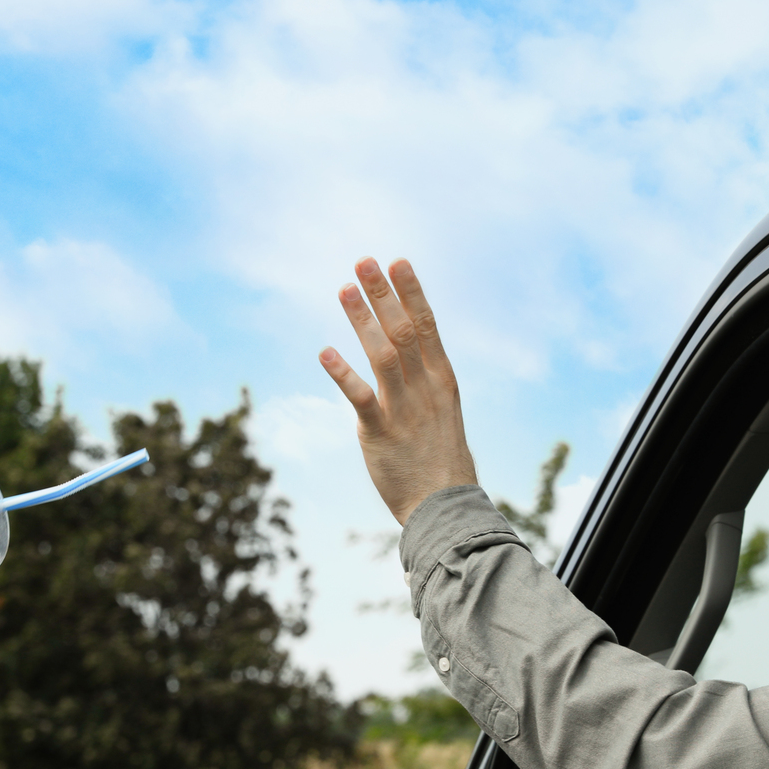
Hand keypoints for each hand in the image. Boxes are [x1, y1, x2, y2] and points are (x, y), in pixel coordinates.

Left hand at [320, 257, 478, 524]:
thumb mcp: (443, 412)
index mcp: (442, 380)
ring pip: (383, 354)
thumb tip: (411, 353)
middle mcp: (425, 389)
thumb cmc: (441, 460)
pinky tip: (324, 352)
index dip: (411, 292)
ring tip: (343, 289)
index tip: (397, 262)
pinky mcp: (380, 434)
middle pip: (403, 330)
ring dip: (363, 319)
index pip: (427, 326)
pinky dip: (342, 373)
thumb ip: (425, 381)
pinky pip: (361, 398)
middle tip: (363, 261)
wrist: (444, 507)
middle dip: (383, 294)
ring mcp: (404, 410)